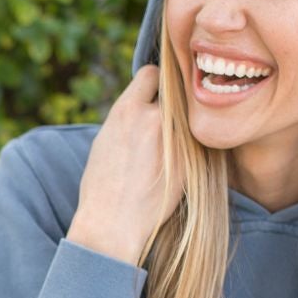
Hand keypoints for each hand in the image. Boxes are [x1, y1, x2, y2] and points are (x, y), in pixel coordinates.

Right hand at [69, 65, 183, 261]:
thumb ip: (129, 116)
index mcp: (126, 110)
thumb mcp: (106, 140)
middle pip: (176, 92)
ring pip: (188, 117)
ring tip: (165, 149)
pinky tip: (173, 166)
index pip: (152, 74)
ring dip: (182, 125)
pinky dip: (189, 147)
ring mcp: (176, 139)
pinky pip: (196, 140)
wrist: (113, 224)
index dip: (154, 84)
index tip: (154, 96)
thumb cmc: (101, 186)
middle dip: (171, 103)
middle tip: (163, 123)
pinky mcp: (192, 160)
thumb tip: (147, 102)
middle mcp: (154, 118)